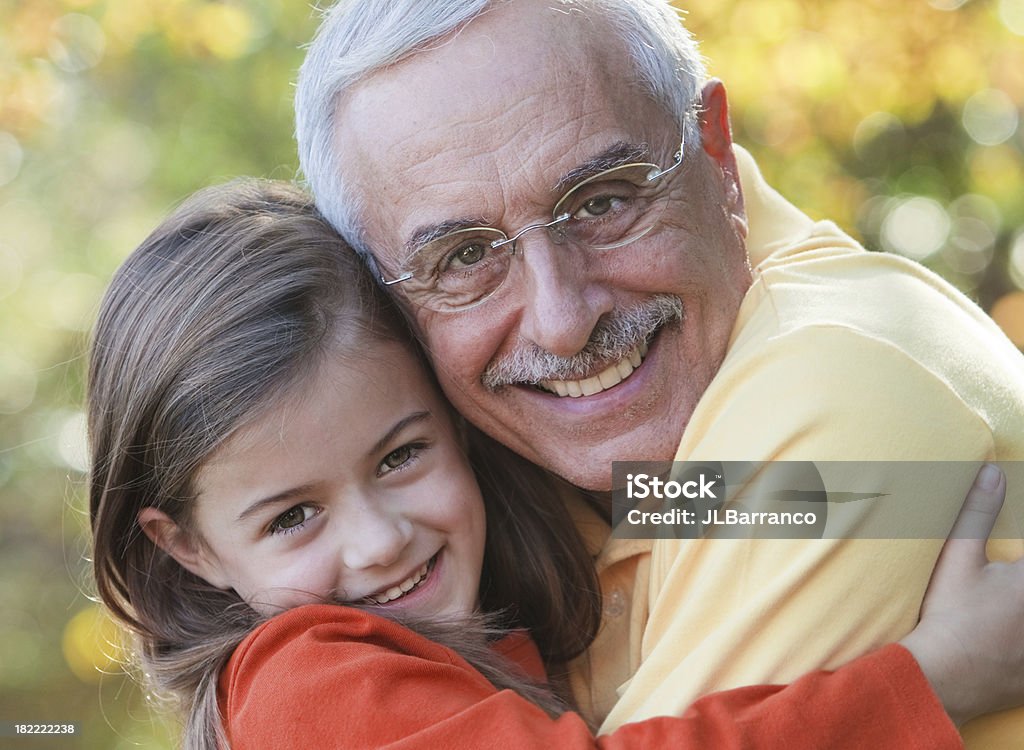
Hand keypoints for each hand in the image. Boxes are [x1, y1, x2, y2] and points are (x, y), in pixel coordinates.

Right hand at [900, 464, 1023, 725]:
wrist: (943, 677)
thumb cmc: (950, 616)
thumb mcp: (958, 559)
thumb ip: (978, 514)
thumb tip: (992, 473)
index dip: (1019, 560)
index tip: (1011, 561)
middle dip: (1014, 580)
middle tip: (1003, 582)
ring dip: (1017, 609)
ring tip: (1002, 609)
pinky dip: (1021, 643)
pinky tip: (1006, 638)